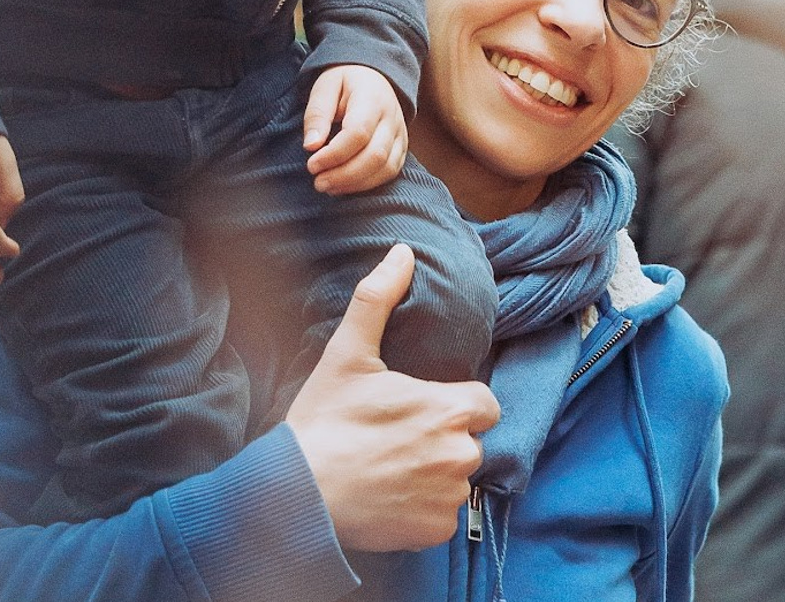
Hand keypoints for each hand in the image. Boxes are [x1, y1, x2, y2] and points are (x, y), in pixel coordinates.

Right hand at [286, 245, 500, 551]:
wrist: (299, 493)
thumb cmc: (326, 420)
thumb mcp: (348, 352)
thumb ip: (379, 297)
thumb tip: (402, 252)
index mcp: (448, 409)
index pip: (485, 403)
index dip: (458, 401)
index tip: (425, 404)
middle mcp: (459, 455)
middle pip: (469, 440)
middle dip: (443, 437)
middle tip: (399, 434)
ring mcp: (449, 498)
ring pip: (457, 479)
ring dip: (434, 473)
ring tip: (390, 464)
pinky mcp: (435, 533)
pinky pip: (443, 516)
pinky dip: (423, 508)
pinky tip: (390, 495)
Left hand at [303, 64, 408, 193]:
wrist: (372, 76)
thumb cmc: (344, 82)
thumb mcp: (325, 87)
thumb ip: (317, 115)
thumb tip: (311, 146)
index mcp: (372, 97)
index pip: (358, 133)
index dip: (334, 154)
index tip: (311, 164)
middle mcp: (392, 117)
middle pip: (375, 155)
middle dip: (344, 175)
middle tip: (318, 182)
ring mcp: (401, 133)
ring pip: (386, 168)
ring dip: (355, 184)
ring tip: (328, 187)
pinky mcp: (402, 148)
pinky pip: (390, 173)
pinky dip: (368, 184)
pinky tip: (345, 186)